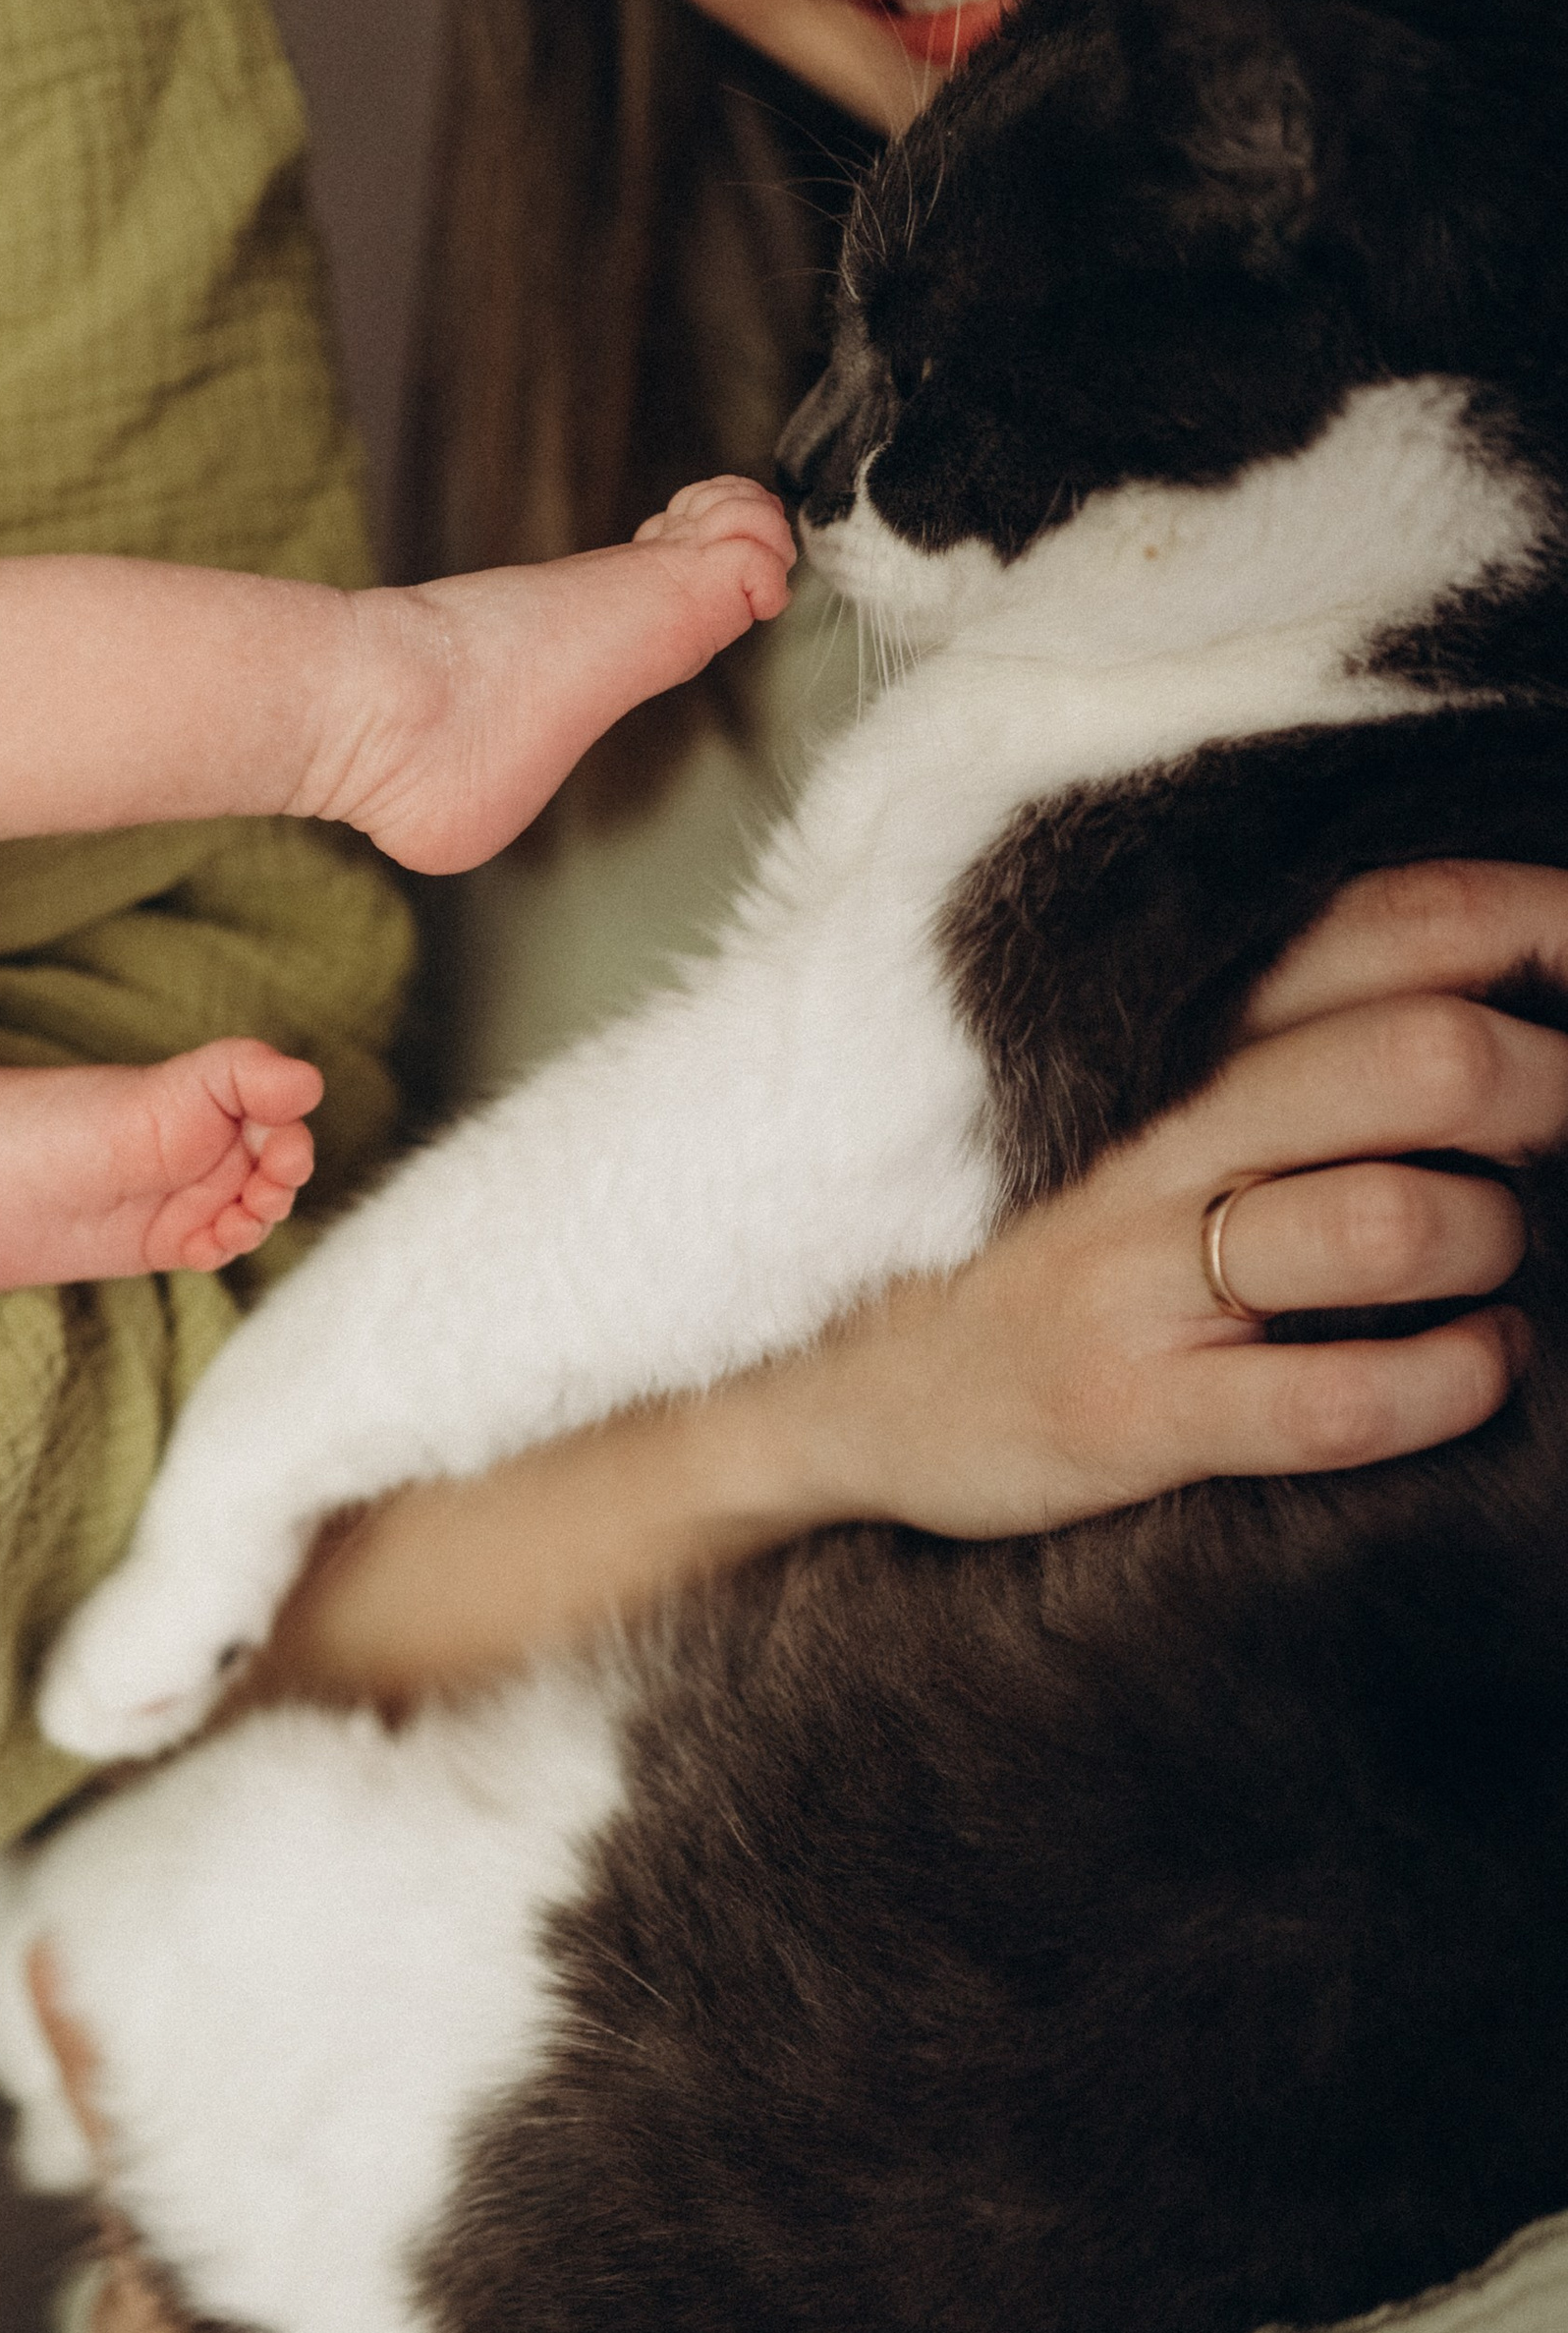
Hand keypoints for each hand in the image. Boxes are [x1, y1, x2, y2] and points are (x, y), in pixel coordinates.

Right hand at [823, 857, 1567, 1538]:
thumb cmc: (1043, 1238)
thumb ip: (1289, 1041)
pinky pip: (1338, 1401)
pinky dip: (1453, 1382)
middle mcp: (1158, 1135)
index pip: (1390, 922)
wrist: (836, 1390)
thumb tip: (1499, 1003)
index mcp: (1174, 1036)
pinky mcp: (1132, 1409)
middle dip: (1554, 1086)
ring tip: (1498, 1267)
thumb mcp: (1141, 1104)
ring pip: (1394, 1220)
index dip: (1539, 923)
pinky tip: (1475, 1367)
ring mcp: (1137, 1273)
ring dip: (1497, 1242)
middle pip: (1424, 1056)